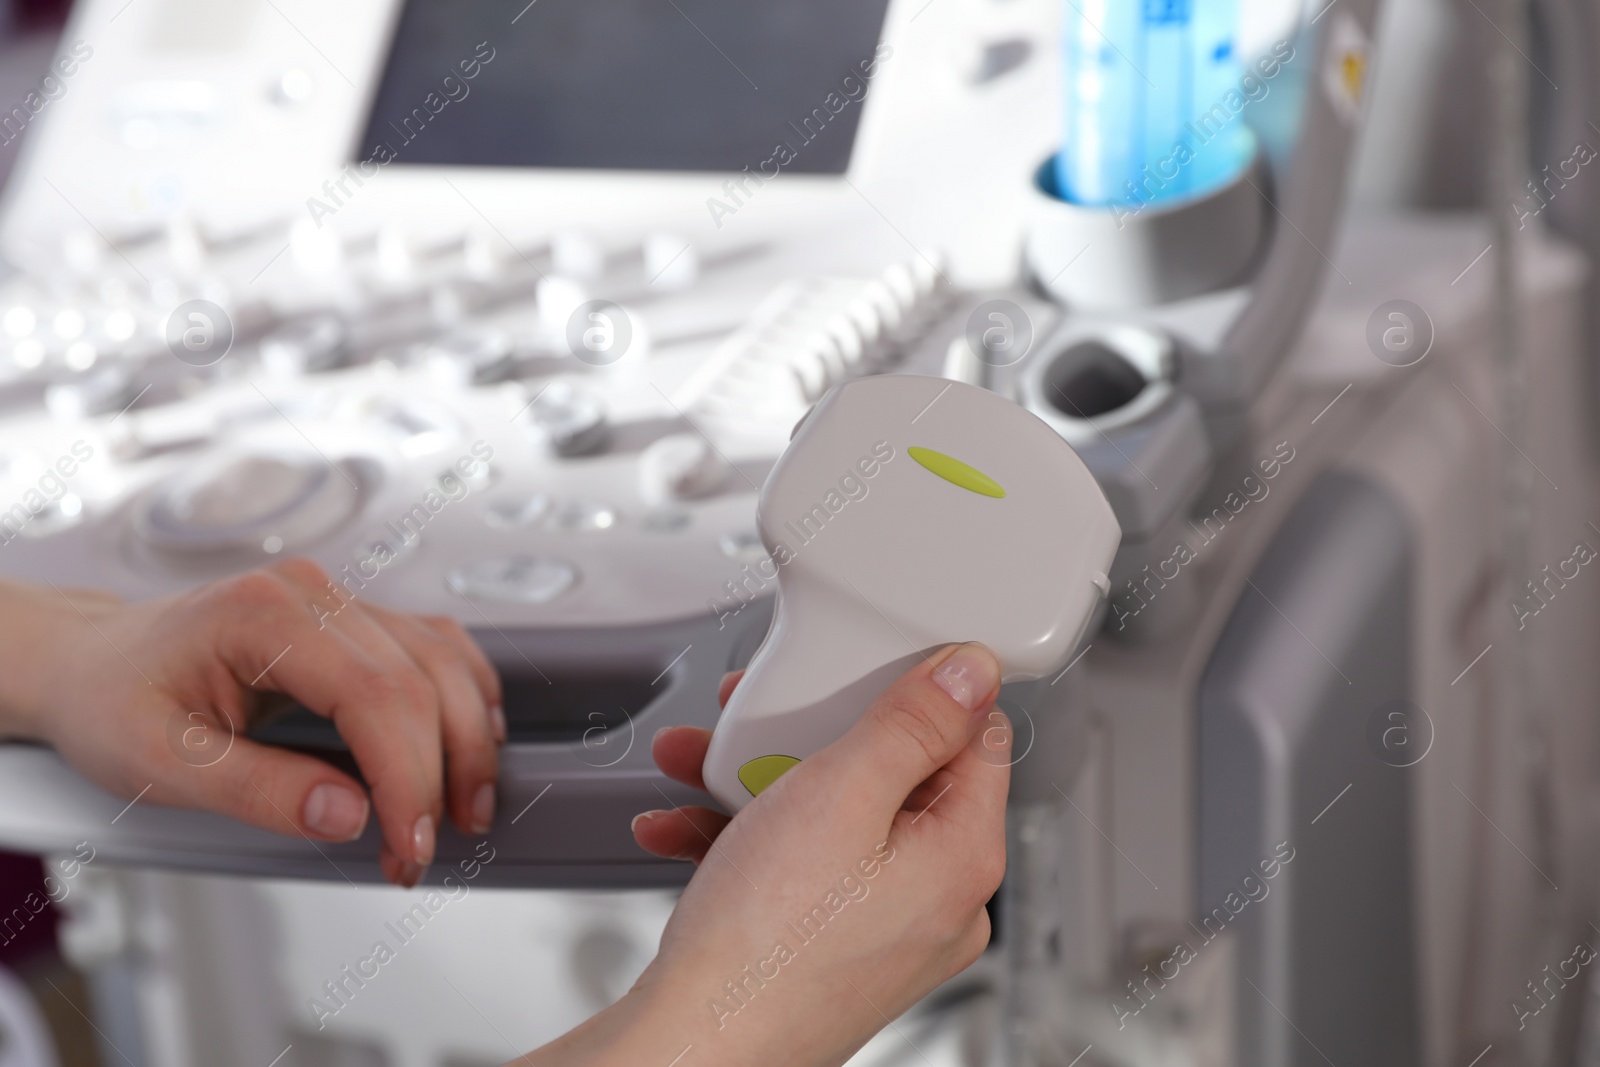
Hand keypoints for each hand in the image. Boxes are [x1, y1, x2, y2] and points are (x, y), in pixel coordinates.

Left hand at [0, 559, 502, 886]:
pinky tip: (471, 742)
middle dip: (443, 774)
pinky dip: (466, 697)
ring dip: (470, 739)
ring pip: (445, 660)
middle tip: (421, 849)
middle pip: (422, 680)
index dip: (410, 779)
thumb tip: (349, 815)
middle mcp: (312, 596)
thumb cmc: (113, 700)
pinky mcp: (354, 619)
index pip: (376, 695)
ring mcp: (338, 602)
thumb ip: (258, 790)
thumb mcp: (160, 764)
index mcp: (263, 615)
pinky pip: (437, 647)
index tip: (409, 845)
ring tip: (463, 810)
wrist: (90, 661)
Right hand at [531, 643, 1009, 1066]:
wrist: (693, 1046)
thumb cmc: (767, 943)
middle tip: (751, 715)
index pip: (973, 740)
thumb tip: (972, 672)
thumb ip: (912, 722)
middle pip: (890, 776)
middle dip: (806, 737)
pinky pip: (796, 870)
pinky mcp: (828, 953)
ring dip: (756, 783)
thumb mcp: (842, 793)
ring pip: (829, 820)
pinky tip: (682, 828)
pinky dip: (741, 841)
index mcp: (964, 859)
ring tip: (696, 763)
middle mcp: (936, 901)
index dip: (917, 694)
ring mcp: (881, 932)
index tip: (861, 669)